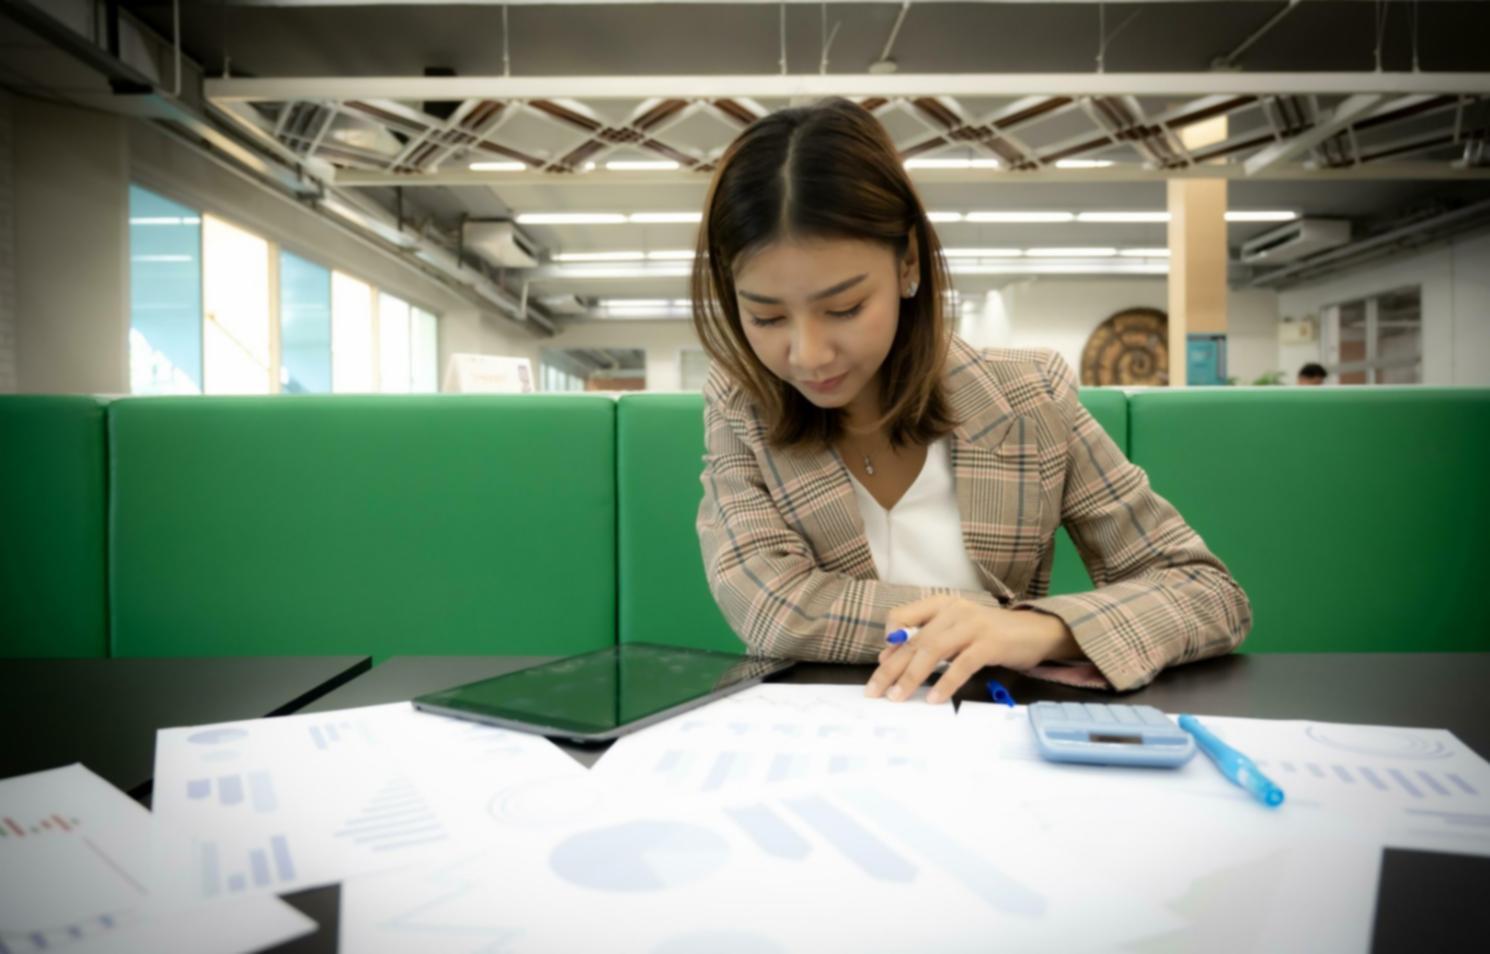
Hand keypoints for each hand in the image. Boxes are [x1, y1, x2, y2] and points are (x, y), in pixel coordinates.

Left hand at [864, 595, 1076, 704]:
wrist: (1036, 631)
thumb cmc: (990, 634)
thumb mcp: (956, 631)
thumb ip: (928, 639)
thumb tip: (890, 658)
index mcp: (941, 605)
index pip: (902, 616)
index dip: (889, 639)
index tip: (882, 663)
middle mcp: (954, 610)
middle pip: (914, 640)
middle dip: (891, 668)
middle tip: (874, 692)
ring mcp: (972, 625)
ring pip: (932, 651)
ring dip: (911, 677)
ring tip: (897, 697)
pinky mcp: (990, 643)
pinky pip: (962, 664)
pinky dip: (945, 683)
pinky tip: (934, 698)